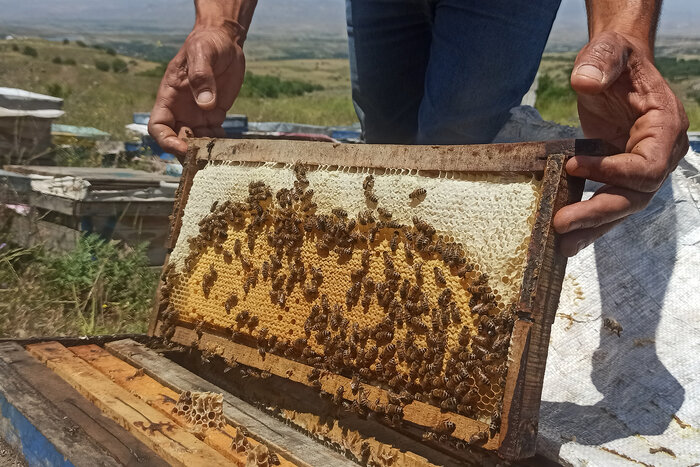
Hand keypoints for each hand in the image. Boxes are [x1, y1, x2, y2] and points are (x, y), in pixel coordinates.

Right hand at [148, 22, 245, 158]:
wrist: (224, 42)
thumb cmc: (207, 43)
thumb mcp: (202, 53)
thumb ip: (202, 77)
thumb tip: (206, 104)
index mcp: (169, 96)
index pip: (158, 127)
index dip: (167, 141)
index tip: (184, 148)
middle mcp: (181, 110)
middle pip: (177, 140)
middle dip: (188, 153)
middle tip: (206, 159)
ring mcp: (197, 114)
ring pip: (196, 143)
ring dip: (206, 153)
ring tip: (220, 157)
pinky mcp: (214, 115)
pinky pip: (214, 137)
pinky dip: (220, 145)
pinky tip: (231, 149)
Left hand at [553, 31, 688, 255]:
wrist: (616, 68)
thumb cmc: (616, 59)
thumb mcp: (609, 51)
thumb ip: (601, 62)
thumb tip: (584, 81)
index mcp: (664, 127)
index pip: (648, 164)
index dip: (613, 171)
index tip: (572, 166)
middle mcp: (660, 153)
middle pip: (635, 194)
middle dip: (598, 211)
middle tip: (561, 223)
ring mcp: (642, 167)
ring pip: (623, 206)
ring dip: (592, 227)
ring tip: (561, 244)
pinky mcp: (622, 175)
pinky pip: (610, 202)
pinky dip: (591, 221)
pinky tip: (569, 238)